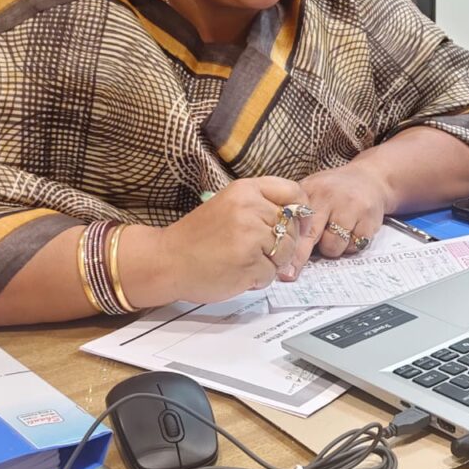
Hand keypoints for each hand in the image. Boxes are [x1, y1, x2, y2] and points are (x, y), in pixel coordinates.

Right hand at [165, 177, 308, 302]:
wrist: (167, 260)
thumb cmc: (198, 236)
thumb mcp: (229, 205)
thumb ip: (261, 205)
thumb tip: (300, 215)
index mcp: (246, 190)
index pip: (294, 192)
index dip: (301, 211)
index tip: (298, 224)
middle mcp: (250, 208)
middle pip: (292, 227)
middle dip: (282, 244)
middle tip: (257, 250)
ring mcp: (250, 236)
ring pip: (286, 252)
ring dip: (271, 263)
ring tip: (246, 261)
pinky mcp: (249, 263)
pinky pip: (272, 273)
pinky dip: (259, 278)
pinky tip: (239, 272)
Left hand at [288, 161, 393, 276]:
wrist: (370, 179)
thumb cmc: (334, 190)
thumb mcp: (312, 190)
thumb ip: (297, 212)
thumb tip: (280, 243)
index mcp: (312, 190)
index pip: (295, 221)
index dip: (287, 245)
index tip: (278, 266)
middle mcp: (330, 197)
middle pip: (311, 235)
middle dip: (300, 257)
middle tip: (291, 273)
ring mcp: (351, 208)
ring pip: (333, 247)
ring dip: (332, 248)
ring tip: (335, 233)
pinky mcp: (369, 220)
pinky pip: (353, 247)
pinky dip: (349, 246)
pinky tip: (351, 232)